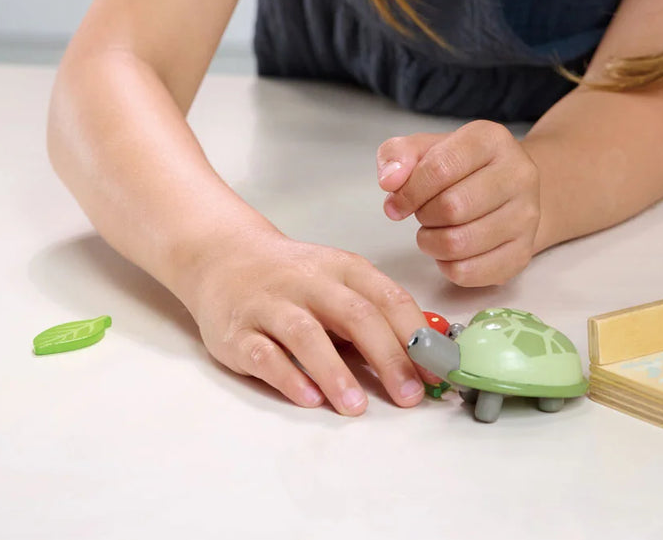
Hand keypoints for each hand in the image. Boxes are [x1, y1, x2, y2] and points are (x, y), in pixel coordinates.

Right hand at [178, 222, 436, 415]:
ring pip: (307, 334)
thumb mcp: (338, 281)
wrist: (225, 256)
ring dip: (335, 372)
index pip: (388, 297)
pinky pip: (263, 354)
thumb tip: (422, 356)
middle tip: (409, 395)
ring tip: (357, 407)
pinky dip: (287, 376)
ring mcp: (271, 304)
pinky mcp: (238, 330)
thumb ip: (374, 314)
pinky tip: (308, 398)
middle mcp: (309, 281)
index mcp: (343, 268)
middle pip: (355, 314)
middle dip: (387, 356)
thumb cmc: (294, 277)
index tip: (437, 369)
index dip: (415, 335)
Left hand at [376, 119, 541, 287]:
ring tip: (434, 230)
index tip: (397, 202)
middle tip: (423, 213)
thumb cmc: (462, 167)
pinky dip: (447, 267)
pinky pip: (470, 273)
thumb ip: (399, 155)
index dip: (409, 191)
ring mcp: (526, 215)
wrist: (509, 189)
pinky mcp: (523, 252)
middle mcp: (518, 174)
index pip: (440, 168)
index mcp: (492, 139)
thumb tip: (390, 181)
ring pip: (459, 243)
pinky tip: (449, 251)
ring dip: (431, 243)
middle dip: (424, 215)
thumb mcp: (428, 148)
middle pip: (451, 207)